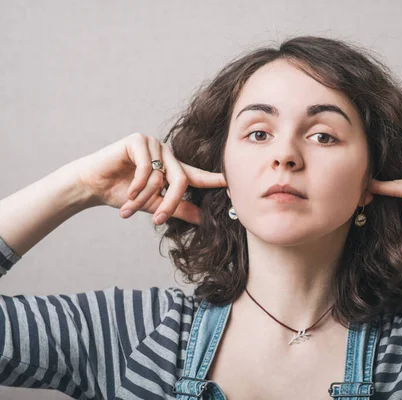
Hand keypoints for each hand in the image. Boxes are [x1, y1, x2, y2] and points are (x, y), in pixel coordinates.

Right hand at [72, 132, 226, 224]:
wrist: (93, 185)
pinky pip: (146, 166)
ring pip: (161, 177)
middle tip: (157, 220)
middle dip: (170, 203)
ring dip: (145, 197)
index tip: (232, 182)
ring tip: (130, 206)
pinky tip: (128, 191)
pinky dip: (138, 183)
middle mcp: (166, 154)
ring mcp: (153, 145)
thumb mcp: (153, 204)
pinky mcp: (138, 140)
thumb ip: (178, 209)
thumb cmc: (122, 193)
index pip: (197, 175)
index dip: (214, 179)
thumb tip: (203, 219)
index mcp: (171, 168)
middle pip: (181, 180)